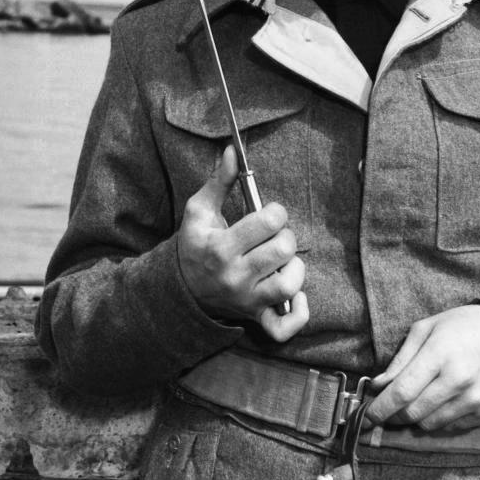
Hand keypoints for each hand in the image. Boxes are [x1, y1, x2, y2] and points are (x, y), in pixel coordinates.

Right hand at [178, 145, 307, 340]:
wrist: (181, 290)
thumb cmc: (195, 245)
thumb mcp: (199, 211)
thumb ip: (218, 181)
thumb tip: (233, 151)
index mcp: (221, 247)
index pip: (268, 222)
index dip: (276, 211)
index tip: (268, 214)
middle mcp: (235, 276)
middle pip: (283, 250)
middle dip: (284, 236)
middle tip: (273, 237)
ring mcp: (247, 301)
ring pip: (290, 284)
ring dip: (294, 268)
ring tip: (281, 260)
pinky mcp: (256, 318)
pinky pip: (284, 327)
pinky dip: (298, 313)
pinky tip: (296, 295)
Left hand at [365, 305, 479, 431]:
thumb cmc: (462, 326)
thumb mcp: (426, 329)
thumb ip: (401, 359)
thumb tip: (378, 386)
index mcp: (439, 354)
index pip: (402, 392)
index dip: (380, 409)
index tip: (366, 418)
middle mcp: (458, 379)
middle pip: (413, 413)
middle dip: (394, 415)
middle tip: (388, 409)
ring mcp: (474, 398)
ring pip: (430, 425)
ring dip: (415, 418)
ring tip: (417, 401)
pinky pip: (451, 428)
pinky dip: (438, 420)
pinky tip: (440, 403)